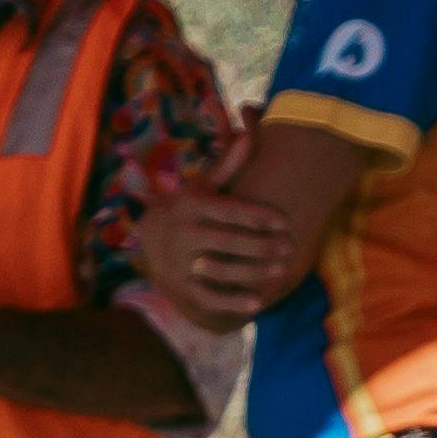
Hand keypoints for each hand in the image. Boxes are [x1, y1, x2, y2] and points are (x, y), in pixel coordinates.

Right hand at [130, 182, 301, 323]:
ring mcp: (180, 263)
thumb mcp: (202, 187)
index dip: (258, 216)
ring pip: (221, 270)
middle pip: (227, 241)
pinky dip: (233, 302)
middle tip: (289, 247)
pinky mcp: (181, 287)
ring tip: (282, 270)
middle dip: (261, 245)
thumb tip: (250, 134)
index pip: (229, 211)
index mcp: (191, 206)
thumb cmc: (187, 209)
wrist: (147, 239)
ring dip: (253, 272)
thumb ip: (228, 165)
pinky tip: (258, 303)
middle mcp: (183, 233)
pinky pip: (209, 297)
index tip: (284, 222)